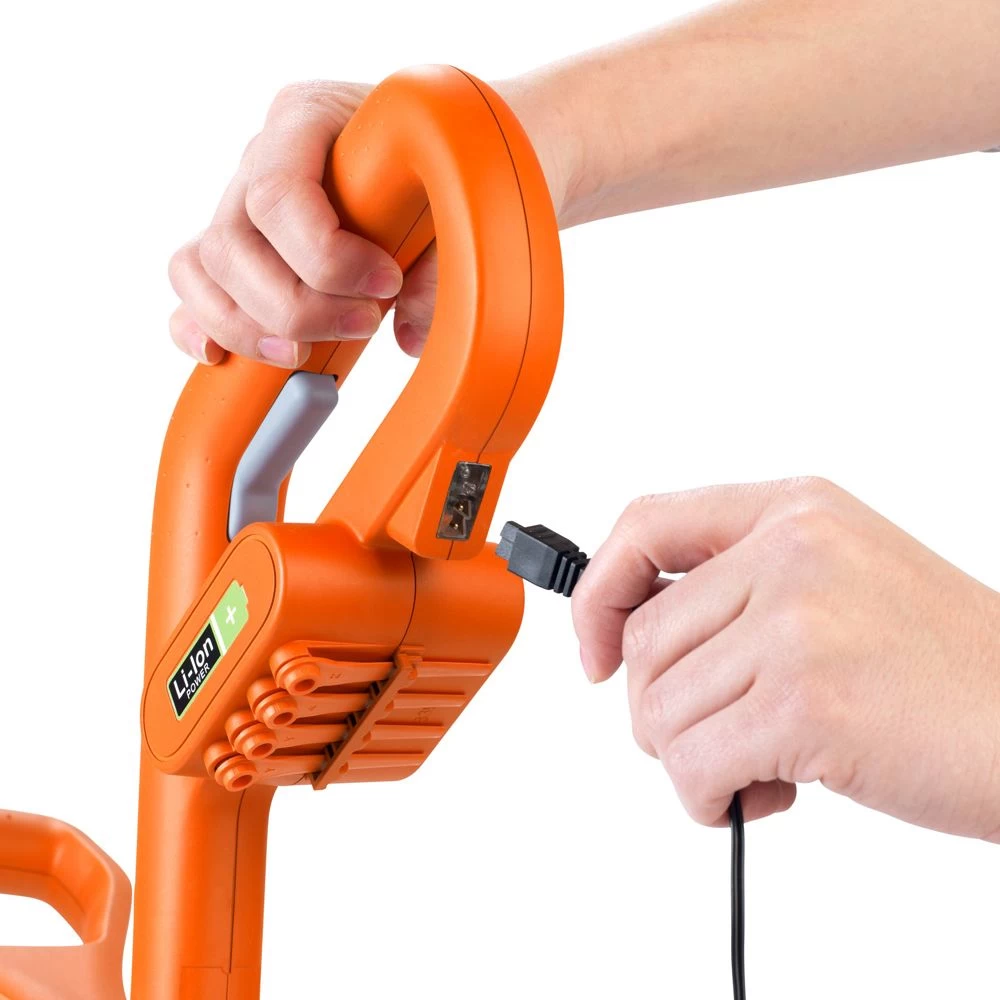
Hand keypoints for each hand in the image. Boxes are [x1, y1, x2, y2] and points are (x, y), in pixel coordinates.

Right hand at [168, 78, 567, 366]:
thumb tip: (409, 333)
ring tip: (308, 352)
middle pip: (233, 245)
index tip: (385, 285)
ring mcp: (240, 201)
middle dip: (297, 307)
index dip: (325, 259)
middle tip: (366, 323)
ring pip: (203, 269)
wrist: (443, 148)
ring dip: (252, 328)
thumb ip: (442, 260)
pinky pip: (193, 284)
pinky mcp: (236, 247)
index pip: (278, 195)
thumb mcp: (456, 195)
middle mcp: (261, 156)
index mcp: (308, 117)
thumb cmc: (443, 166)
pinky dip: (203, 325)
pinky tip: (225, 356)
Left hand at [572, 477, 999, 841]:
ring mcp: (797, 624)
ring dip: (691, 759)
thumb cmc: (944, 668)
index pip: (644, 525)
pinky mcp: (808, 704)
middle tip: (717, 737)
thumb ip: (742, 588)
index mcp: (795, 511)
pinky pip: (691, 764)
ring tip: (758, 764)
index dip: (598, 593)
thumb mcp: (841, 581)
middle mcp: (791, 551)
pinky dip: (707, 799)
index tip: (594, 654)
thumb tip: (628, 634)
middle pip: (643, 641)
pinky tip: (765, 795)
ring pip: (657, 709)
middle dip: (660, 709)